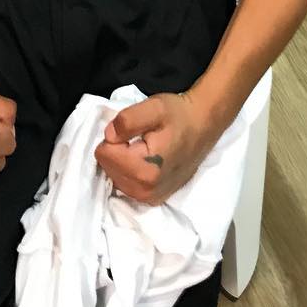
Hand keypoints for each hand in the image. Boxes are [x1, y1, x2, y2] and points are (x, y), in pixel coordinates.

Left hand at [94, 92, 215, 205]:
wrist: (203, 126)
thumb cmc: (179, 115)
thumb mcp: (154, 107)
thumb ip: (127, 120)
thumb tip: (108, 135)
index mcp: (144, 170)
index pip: (103, 153)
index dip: (116, 136)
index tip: (135, 130)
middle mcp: (145, 191)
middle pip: (106, 167)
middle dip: (118, 150)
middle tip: (140, 138)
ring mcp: (149, 198)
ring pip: (113, 176)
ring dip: (123, 160)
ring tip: (144, 148)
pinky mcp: (152, 199)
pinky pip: (124, 183)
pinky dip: (130, 170)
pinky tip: (145, 160)